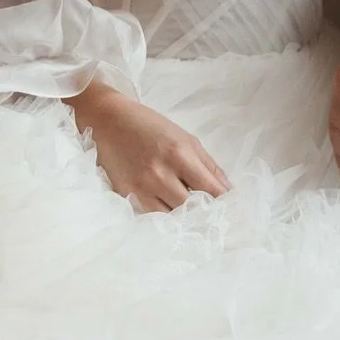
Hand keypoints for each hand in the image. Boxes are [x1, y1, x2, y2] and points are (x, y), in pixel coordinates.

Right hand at [71, 82, 230, 211]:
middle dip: (206, 213)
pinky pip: (152, 217)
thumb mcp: (186, 139)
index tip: (231, 210)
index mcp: (180, 155)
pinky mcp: (126, 196)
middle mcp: (160, 174)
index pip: (212, 191)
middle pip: (193, 209)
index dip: (224, 204)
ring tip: (191, 216)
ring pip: (172, 218)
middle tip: (213, 217)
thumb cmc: (151, 127)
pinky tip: (170, 213)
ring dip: (184, 218)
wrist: (108, 121)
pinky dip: (164, 217)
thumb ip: (209, 166)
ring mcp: (141, 188)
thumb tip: (227, 191)